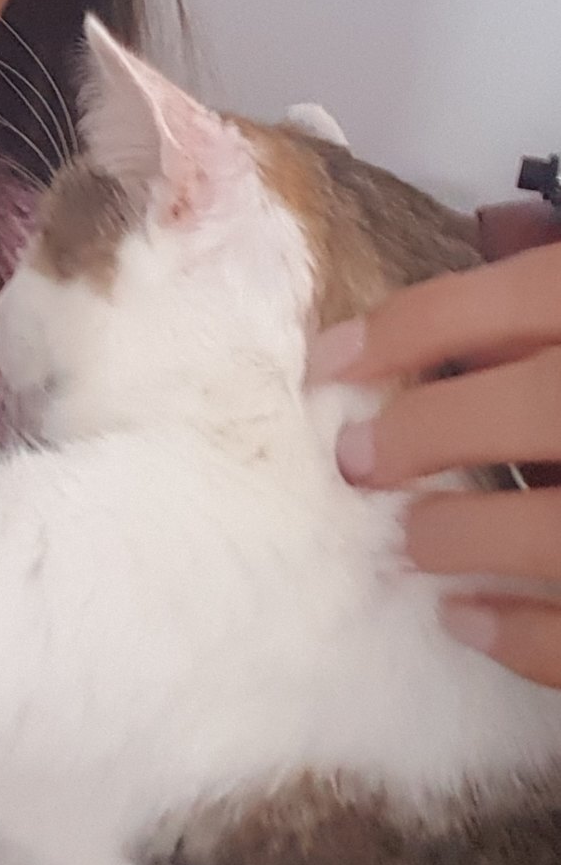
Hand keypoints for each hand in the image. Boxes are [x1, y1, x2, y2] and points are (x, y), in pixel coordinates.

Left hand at [308, 241, 560, 686]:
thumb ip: (556, 281)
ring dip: (464, 536)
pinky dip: (517, 635)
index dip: (409, 328)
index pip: (517, 298)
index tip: (327, 362)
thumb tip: (493, 229)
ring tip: (416, 541)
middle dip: (427, 433)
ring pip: (552, 530)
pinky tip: (461, 619)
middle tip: (357, 462)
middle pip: (532, 407)